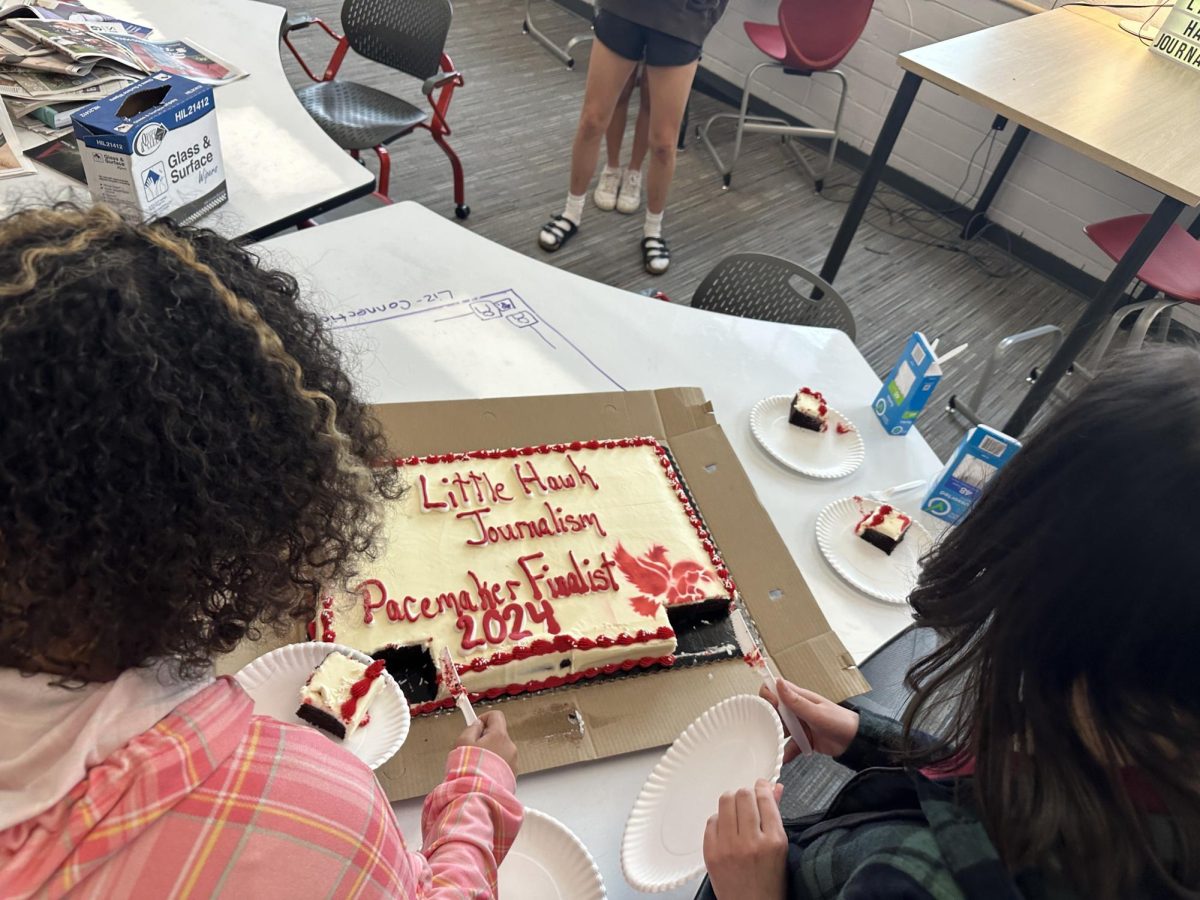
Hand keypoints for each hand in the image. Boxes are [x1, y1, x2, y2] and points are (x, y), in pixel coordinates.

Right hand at [455, 711, 517, 772]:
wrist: (479, 796)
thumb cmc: (469, 770)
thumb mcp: (463, 743)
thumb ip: (471, 729)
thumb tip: (478, 724)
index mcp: (499, 736)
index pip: (496, 716)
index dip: (484, 718)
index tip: (475, 725)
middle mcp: (510, 747)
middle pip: (498, 735)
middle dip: (485, 740)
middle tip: (471, 750)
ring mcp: (513, 762)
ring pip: (500, 751)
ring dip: (489, 755)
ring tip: (475, 767)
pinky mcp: (513, 776)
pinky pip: (503, 765)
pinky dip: (494, 767)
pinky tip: (482, 775)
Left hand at [703, 779, 787, 899]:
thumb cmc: (769, 881)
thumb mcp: (780, 848)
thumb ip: (776, 815)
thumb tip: (775, 788)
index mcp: (773, 841)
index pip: (764, 798)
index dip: (762, 787)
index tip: (761, 786)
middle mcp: (751, 842)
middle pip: (743, 795)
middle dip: (746, 795)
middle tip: (748, 803)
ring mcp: (729, 847)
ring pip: (725, 802)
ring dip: (732, 802)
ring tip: (736, 813)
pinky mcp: (711, 852)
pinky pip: (712, 820)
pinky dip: (719, 820)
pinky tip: (726, 830)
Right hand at [760, 679, 858, 761]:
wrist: (855, 743)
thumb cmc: (839, 721)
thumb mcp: (816, 712)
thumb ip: (796, 700)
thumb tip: (778, 682)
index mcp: (799, 697)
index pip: (776, 689)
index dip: (768, 695)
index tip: (768, 707)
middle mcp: (796, 710)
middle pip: (774, 710)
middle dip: (768, 719)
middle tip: (769, 729)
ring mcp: (799, 725)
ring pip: (780, 729)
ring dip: (775, 737)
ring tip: (771, 745)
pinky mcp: (802, 739)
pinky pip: (789, 745)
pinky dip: (785, 752)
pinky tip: (782, 758)